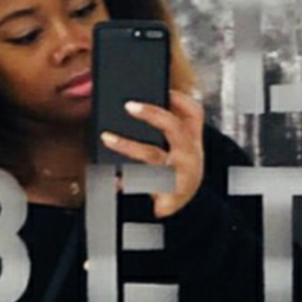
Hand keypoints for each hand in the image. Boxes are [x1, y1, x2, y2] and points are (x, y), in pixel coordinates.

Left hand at [100, 86, 205, 217]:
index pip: (194, 113)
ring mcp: (180, 175)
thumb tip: (137, 107)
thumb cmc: (178, 175)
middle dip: (151, 114)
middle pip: (173, 127)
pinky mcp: (168, 194)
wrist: (185, 211)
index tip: (163, 90)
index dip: (180, 99)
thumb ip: (169, 132)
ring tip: (107, 138)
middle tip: (129, 106)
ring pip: (151, 154)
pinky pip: (142, 182)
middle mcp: (189, 155)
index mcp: (192, 142)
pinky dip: (125, 179)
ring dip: (127, 145)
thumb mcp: (181, 152)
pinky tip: (112, 178)